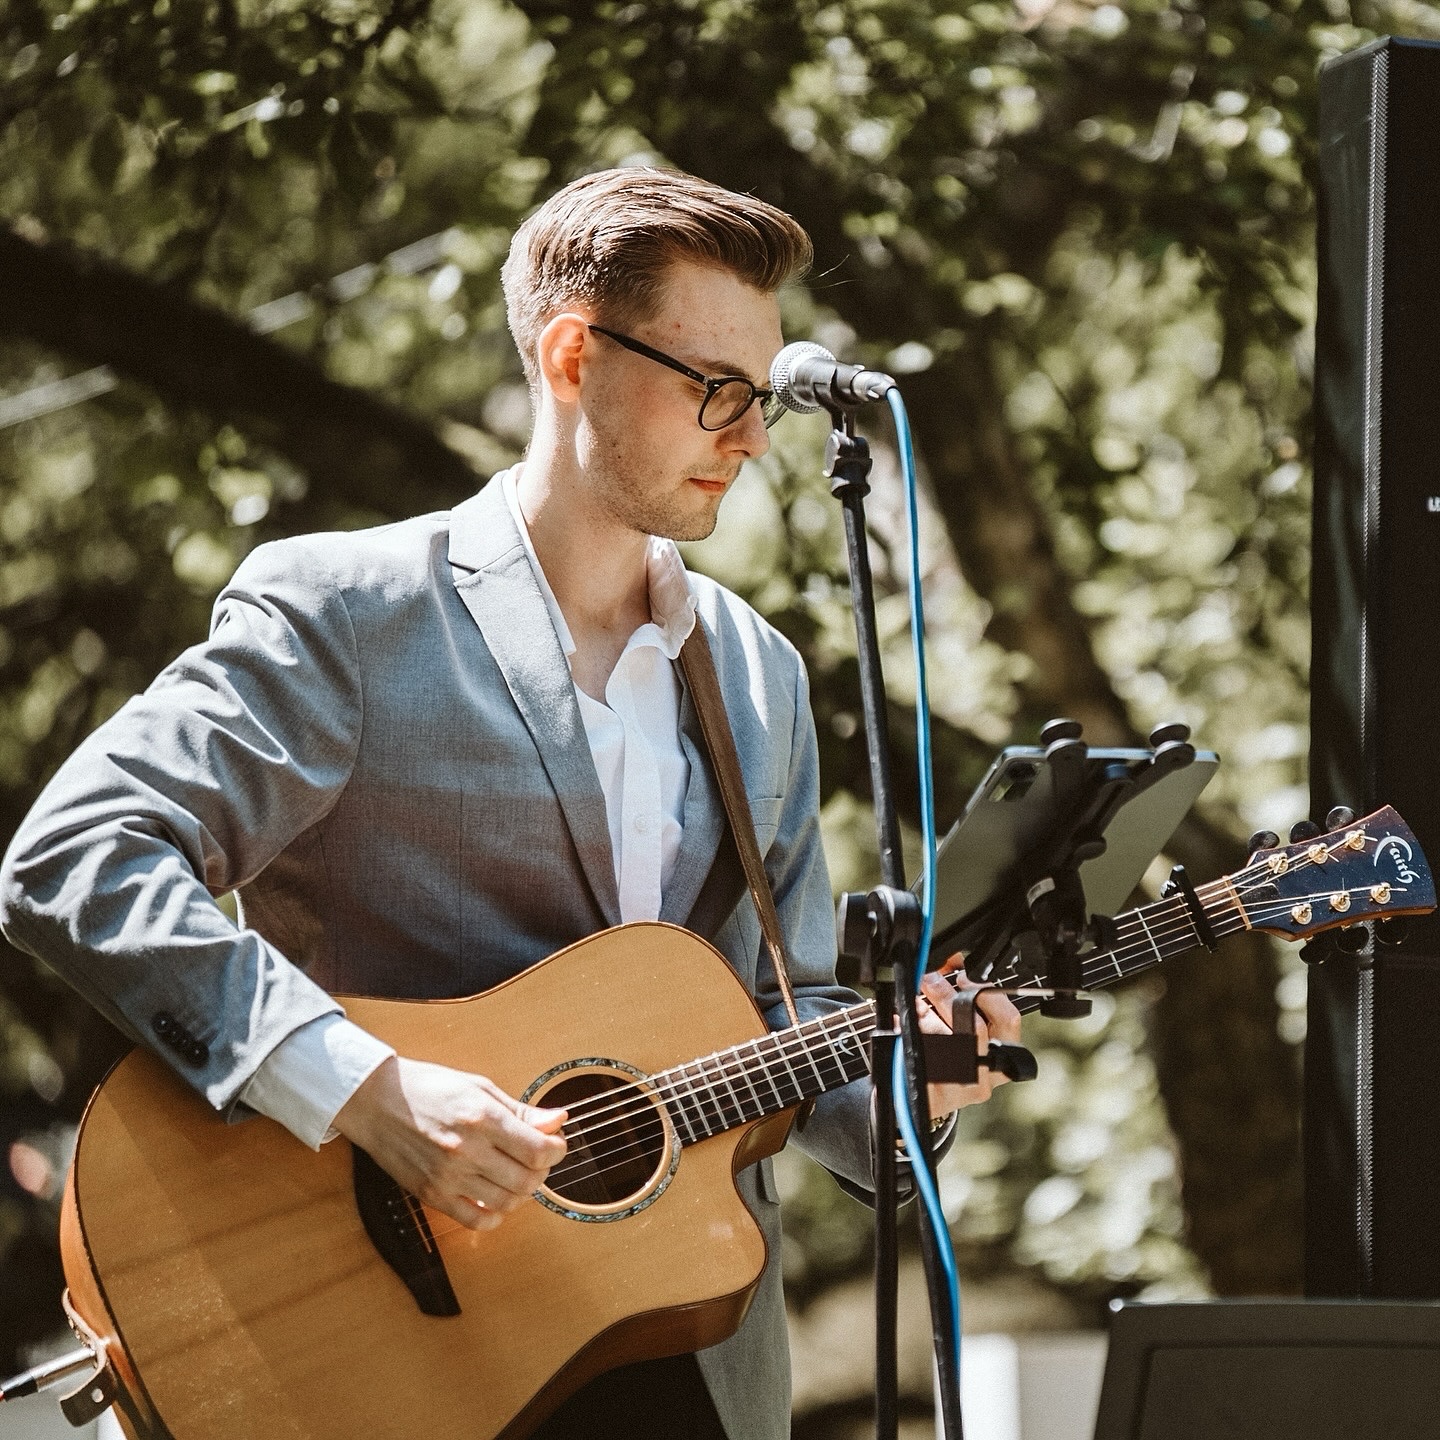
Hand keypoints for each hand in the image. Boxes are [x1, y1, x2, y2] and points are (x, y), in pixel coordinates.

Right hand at [333, 1056, 566, 1231]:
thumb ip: (521, 1110)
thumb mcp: (480, 1087)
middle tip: (537, 1159)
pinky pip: (474, 1221)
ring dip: (521, 1194)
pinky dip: (494, 1216)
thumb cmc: (429, 1088)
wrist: (378, 1102)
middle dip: (542, 1172)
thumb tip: (558, 1120)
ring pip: (506, 1203)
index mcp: (482, 1118)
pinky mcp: (431, 1195)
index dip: (557, 1150)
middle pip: (527, 1180)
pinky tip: (495, 1199)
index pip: (538, 1150)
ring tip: (516, 1176)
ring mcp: (448, 1176)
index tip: (555, 1144)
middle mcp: (467, 1150)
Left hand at [916, 957, 1021, 1119]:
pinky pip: (916, 1051)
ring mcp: (959, 1091)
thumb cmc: (943, 1062)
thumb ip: (963, 1000)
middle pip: (972, 1026)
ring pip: (942, 1037)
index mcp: (1000, 1063)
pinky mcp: (930, 1097)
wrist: (916, 1102)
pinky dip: (905, 1032)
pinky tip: (901, 1025)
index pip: (1008, 1021)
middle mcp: (984, 1080)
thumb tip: (953, 961)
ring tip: (914, 1003)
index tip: (964, 977)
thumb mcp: (960, 1031)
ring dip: (923, 1013)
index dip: (987, 993)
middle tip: (929, 980)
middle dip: (946, 996)